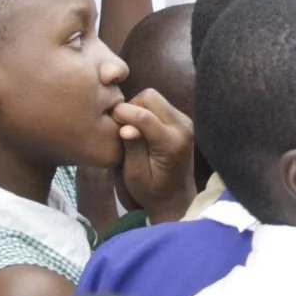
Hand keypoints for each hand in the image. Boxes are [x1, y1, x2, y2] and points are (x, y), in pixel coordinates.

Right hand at [113, 89, 196, 223]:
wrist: (176, 198)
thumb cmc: (151, 191)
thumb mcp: (136, 176)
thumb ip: (132, 149)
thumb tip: (126, 128)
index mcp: (171, 144)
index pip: (144, 116)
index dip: (121, 114)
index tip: (110, 124)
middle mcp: (182, 127)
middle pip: (150, 97)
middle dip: (131, 107)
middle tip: (121, 127)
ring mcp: (185, 122)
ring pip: (154, 97)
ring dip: (138, 108)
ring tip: (130, 130)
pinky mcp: (182, 120)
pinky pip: (160, 104)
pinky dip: (145, 111)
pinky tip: (140, 129)